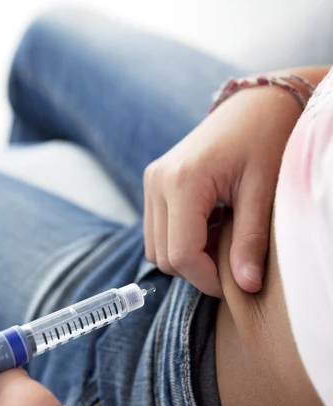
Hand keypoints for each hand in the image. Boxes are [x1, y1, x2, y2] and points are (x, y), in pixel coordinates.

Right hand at [143, 85, 301, 296]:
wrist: (255, 105)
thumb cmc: (265, 140)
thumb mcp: (262, 192)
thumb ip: (250, 242)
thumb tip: (246, 287)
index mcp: (182, 181)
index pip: (182, 254)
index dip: (207, 279)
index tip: (235, 283)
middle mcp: (158, 182)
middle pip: (165, 257)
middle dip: (197, 270)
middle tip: (232, 262)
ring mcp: (152, 181)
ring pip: (156, 249)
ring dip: (187, 257)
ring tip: (222, 240)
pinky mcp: (154, 183)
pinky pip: (157, 232)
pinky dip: (180, 241)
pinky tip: (209, 227)